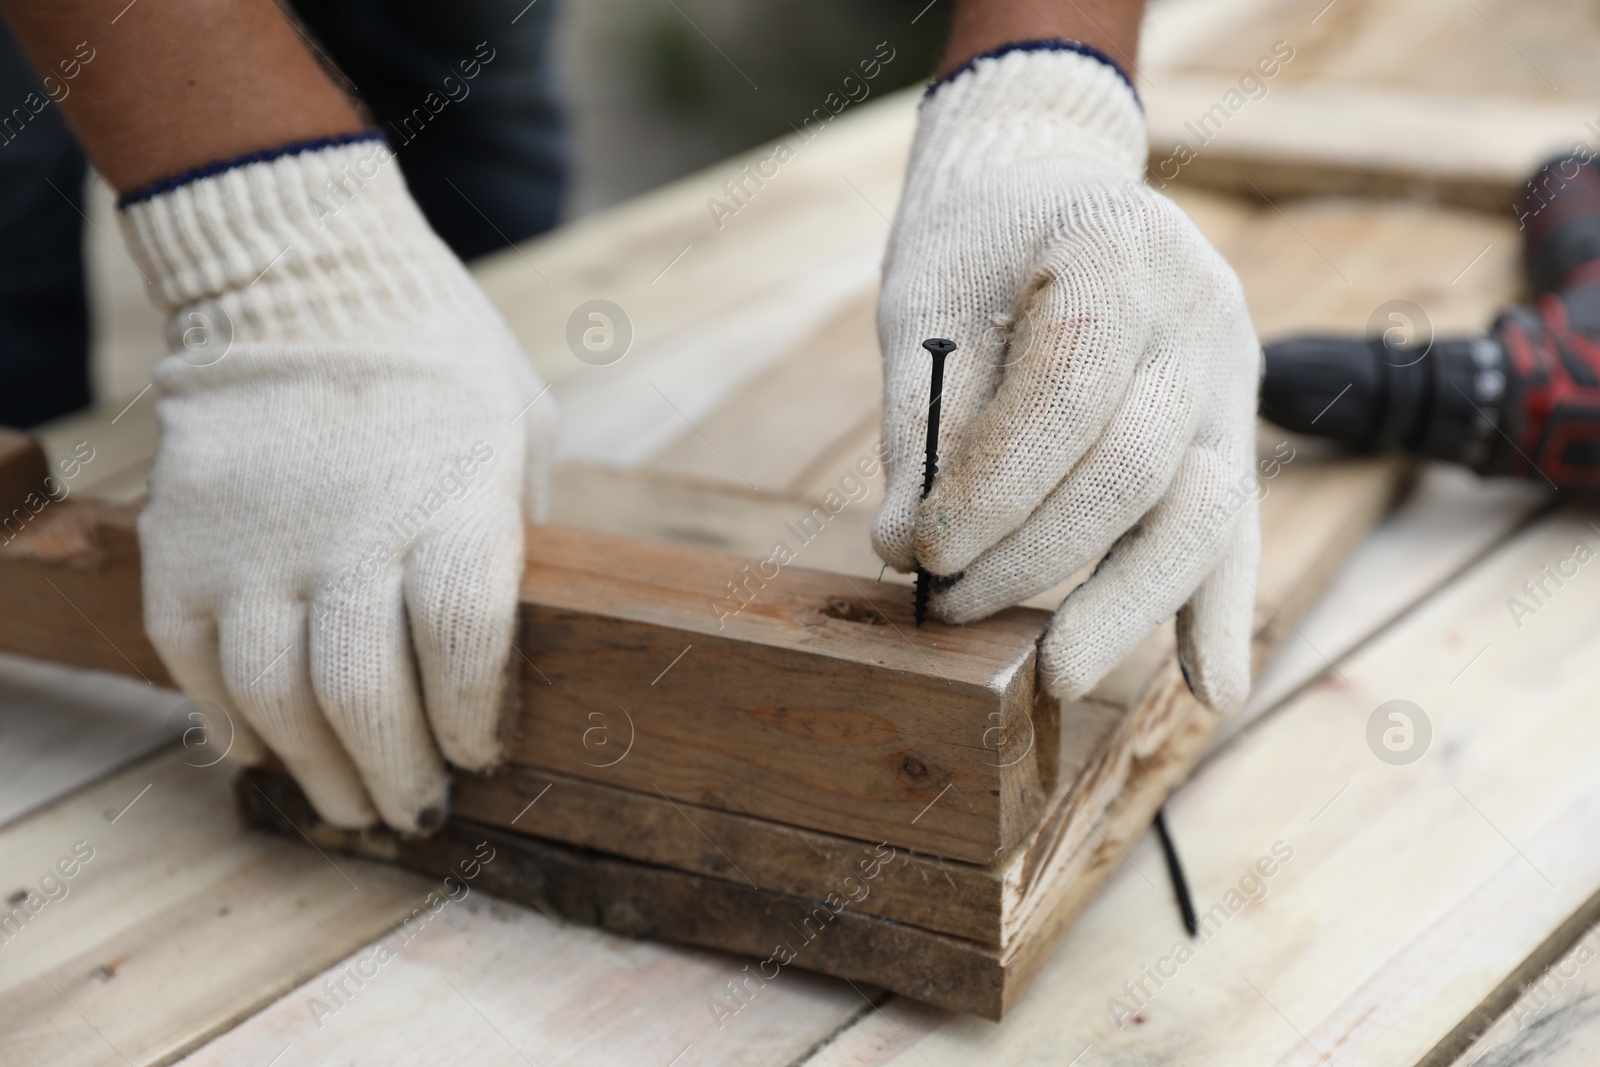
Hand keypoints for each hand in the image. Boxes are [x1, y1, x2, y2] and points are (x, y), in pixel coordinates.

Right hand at [124, 137, 555, 830]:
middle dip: (399, 776)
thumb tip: (502, 641)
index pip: (464, 649)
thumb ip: (509, 538)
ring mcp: (258, 543)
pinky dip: (233, 725)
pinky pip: (198, 665)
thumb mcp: (518, 434)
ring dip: (319, 771)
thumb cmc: (439, 360)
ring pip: (278, 700)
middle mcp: (354, 533)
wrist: (307, 276)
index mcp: (455, 503)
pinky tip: (269, 751)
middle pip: (368, 696)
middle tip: (418, 813)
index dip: (471, 720)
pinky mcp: (185, 545)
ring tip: (351, 805)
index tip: (481, 753)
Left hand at [872, 45, 1260, 712]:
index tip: (923, 550)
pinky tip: (1210, 688)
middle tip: (954, 608)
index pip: (1069, 389)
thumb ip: (923, 424)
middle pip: (1137, 464)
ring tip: (1058, 677)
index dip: (995, 485)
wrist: (1052, 192)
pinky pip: (1238, 529)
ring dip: (1126, 605)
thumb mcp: (927, 304)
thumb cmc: (977, 248)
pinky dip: (1219, 611)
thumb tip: (904, 556)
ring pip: (1203, 512)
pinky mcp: (1238, 430)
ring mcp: (1233, 375)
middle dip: (1036, 555)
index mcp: (1117, 249)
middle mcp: (1199, 312)